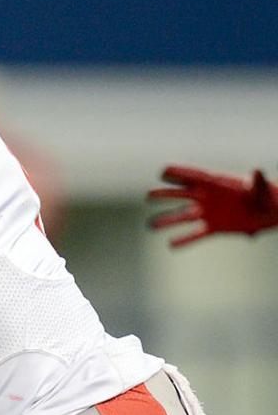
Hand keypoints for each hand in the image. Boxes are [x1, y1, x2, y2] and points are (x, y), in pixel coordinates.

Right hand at [147, 166, 277, 246]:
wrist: (271, 212)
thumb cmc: (268, 196)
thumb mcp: (262, 188)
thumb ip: (256, 181)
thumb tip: (257, 170)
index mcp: (217, 184)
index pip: (194, 177)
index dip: (179, 173)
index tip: (163, 171)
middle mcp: (208, 197)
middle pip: (182, 195)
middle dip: (165, 195)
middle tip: (149, 196)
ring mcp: (209, 213)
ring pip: (183, 216)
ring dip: (167, 220)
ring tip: (150, 225)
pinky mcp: (213, 228)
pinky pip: (195, 235)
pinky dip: (184, 240)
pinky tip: (171, 244)